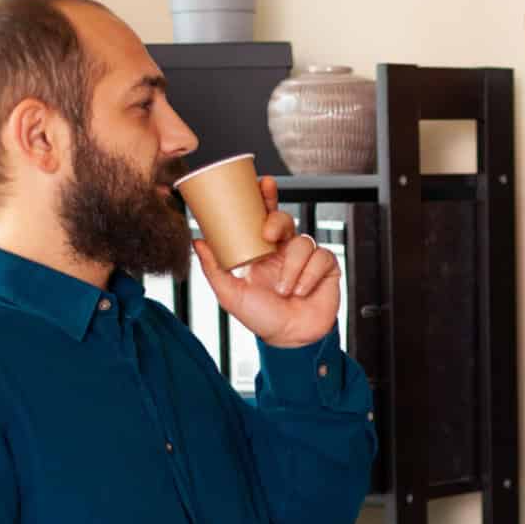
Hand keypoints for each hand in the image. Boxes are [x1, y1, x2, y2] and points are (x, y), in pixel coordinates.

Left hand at [191, 176, 342, 348]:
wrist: (291, 339)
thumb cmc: (262, 318)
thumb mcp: (230, 294)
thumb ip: (214, 268)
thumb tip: (198, 241)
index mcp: (263, 251)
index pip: (263, 217)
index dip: (265, 197)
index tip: (262, 183)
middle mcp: (285, 251)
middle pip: (285, 220)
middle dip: (278, 220)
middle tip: (269, 235)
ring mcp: (307, 259)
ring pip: (303, 242)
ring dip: (292, 268)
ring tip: (285, 289)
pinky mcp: (327, 268)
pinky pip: (321, 258)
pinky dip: (310, 275)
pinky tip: (302, 290)